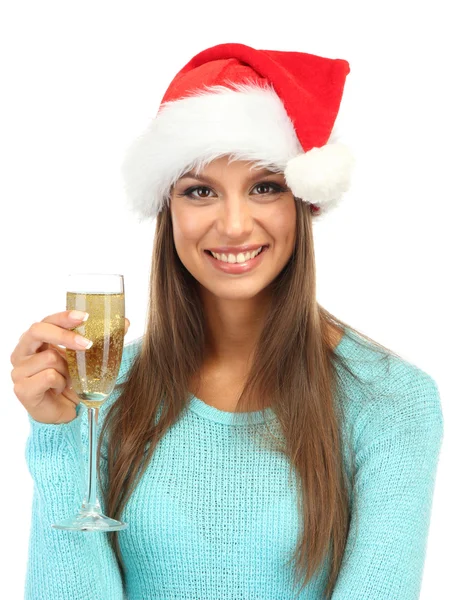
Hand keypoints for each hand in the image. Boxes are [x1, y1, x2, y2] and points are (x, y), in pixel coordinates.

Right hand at [10, 311, 129, 423]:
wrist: (66, 412)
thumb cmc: (73, 381)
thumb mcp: (88, 358)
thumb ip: (102, 339)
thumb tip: (124, 322)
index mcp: (36, 340)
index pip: (47, 320)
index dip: (64, 317)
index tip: (84, 317)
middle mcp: (23, 352)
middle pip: (38, 330)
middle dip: (64, 336)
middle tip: (87, 344)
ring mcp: (19, 370)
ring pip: (50, 357)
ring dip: (67, 370)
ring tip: (69, 380)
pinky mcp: (22, 388)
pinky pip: (49, 377)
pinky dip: (61, 383)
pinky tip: (59, 390)